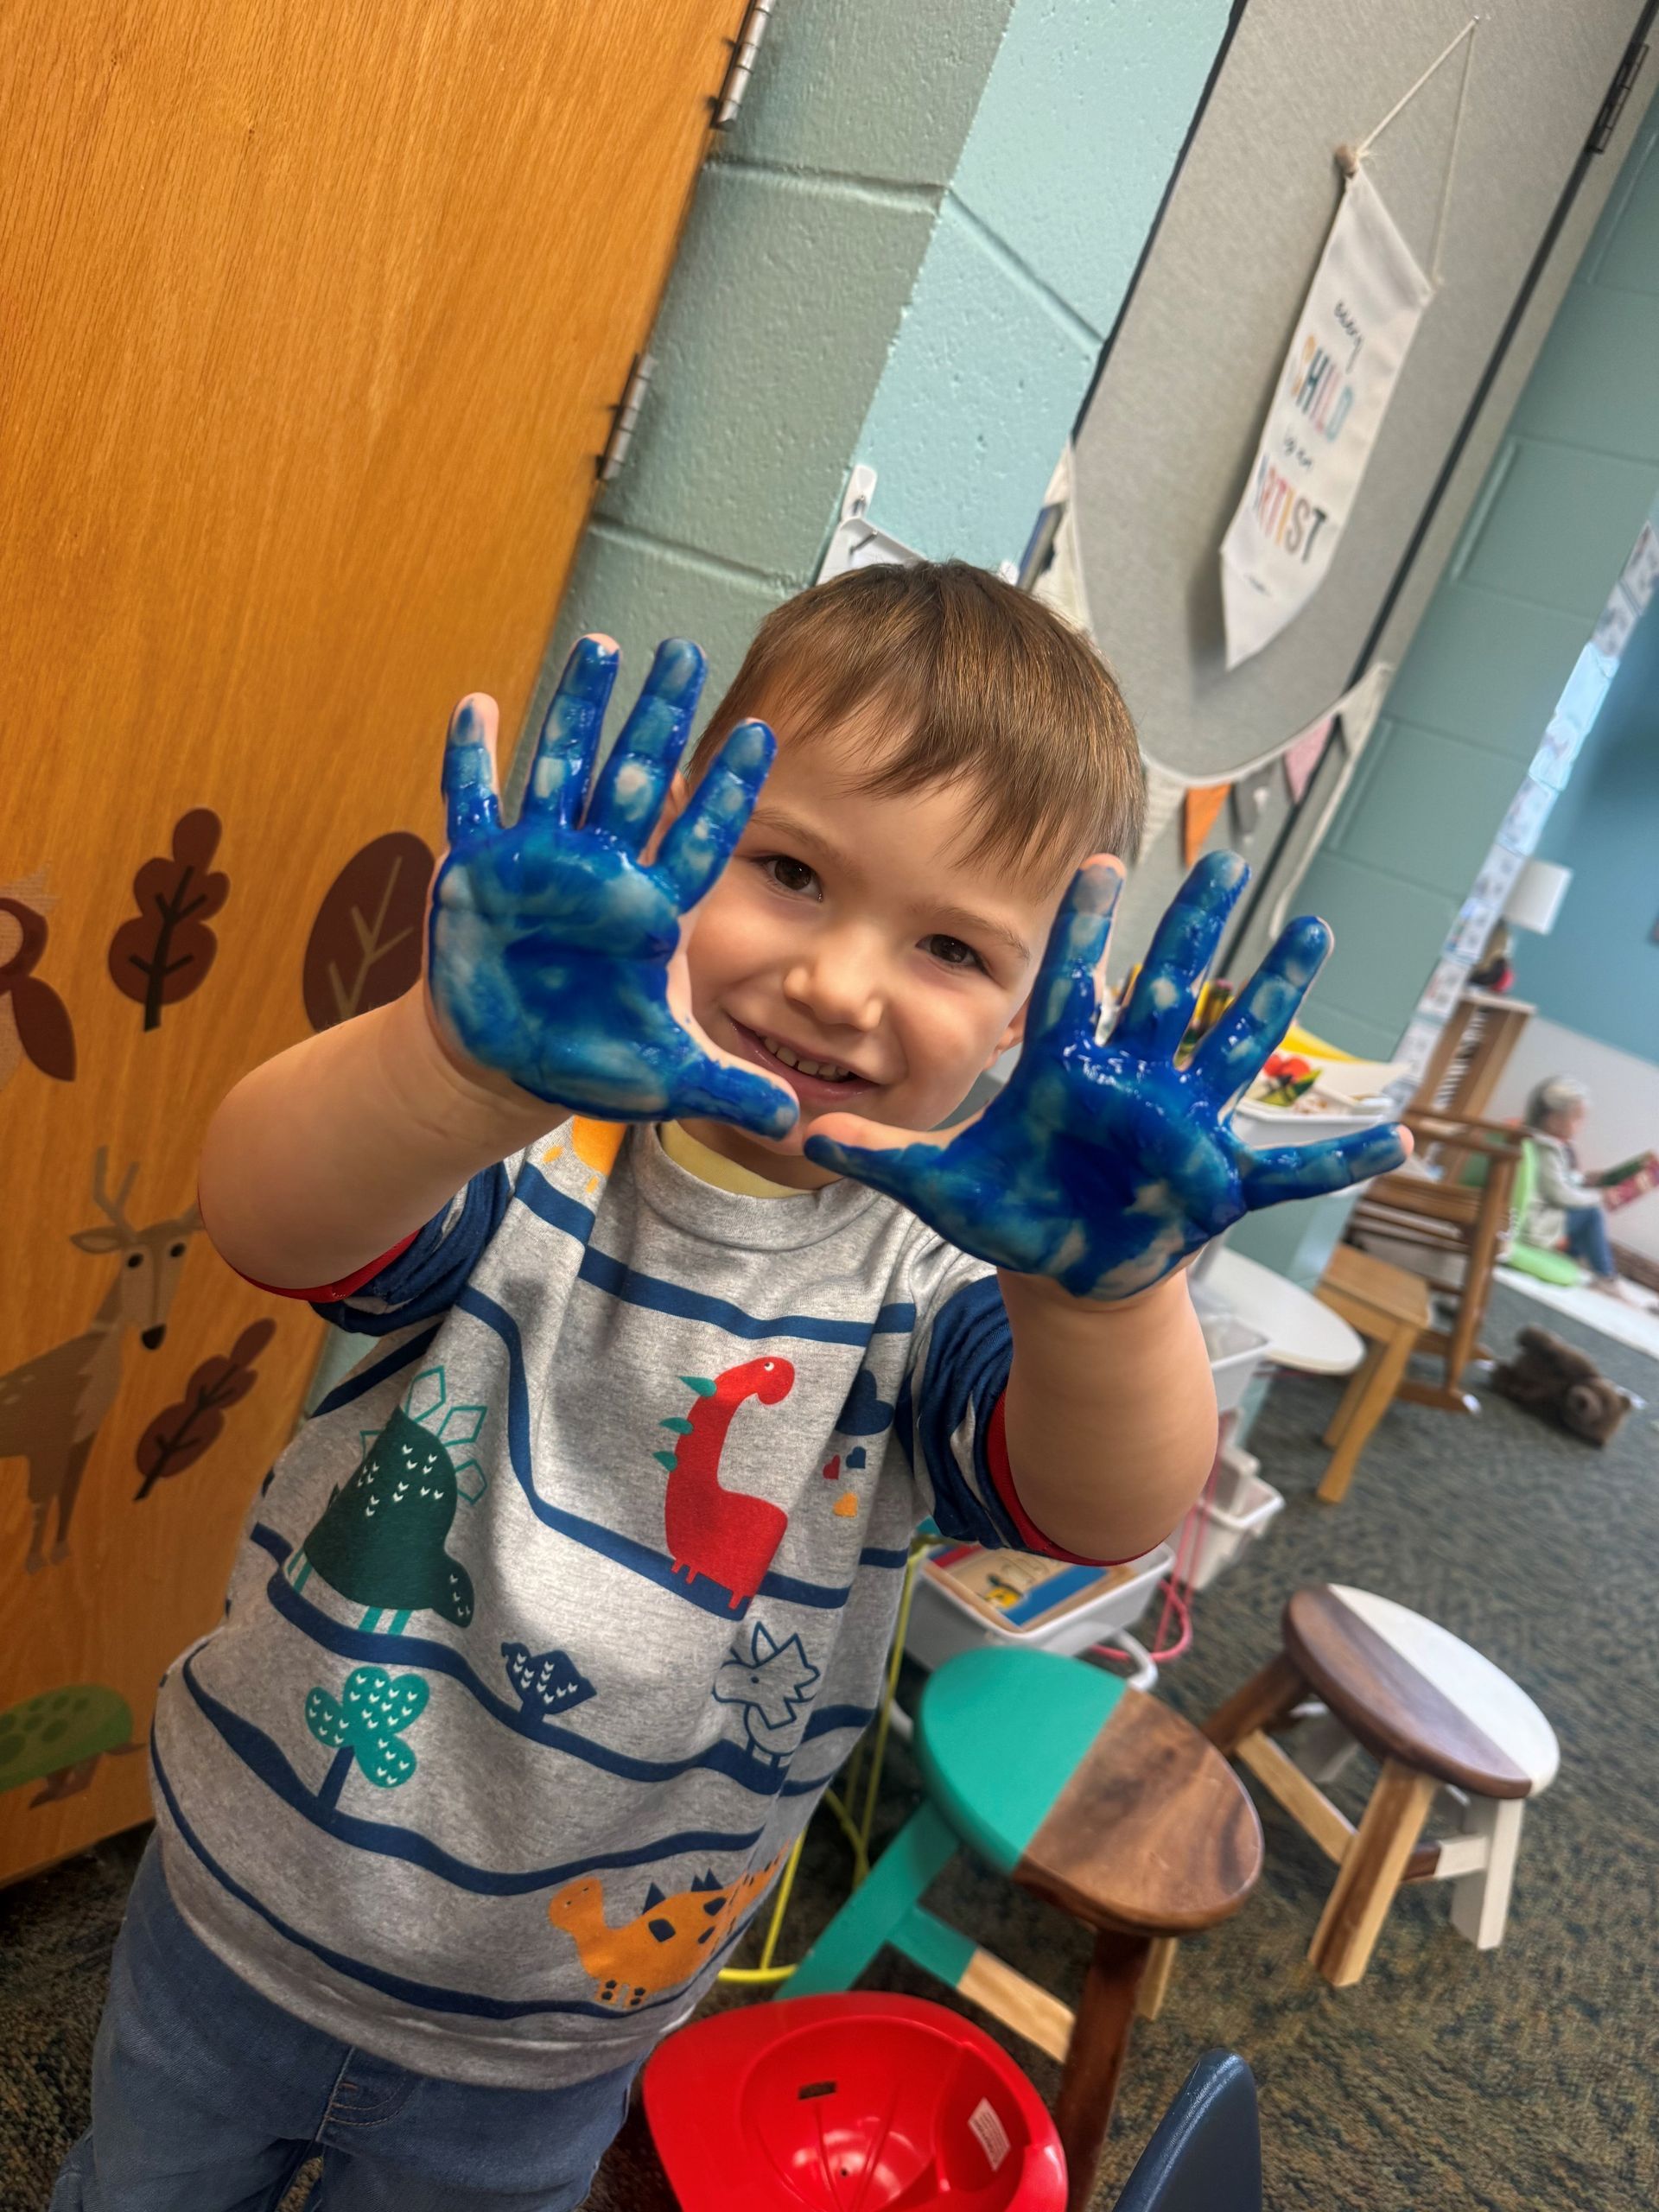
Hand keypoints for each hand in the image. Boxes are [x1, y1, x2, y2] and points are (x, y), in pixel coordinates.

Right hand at [427, 635, 796, 1137]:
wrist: (506, 1064)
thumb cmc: (589, 1060)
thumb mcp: (665, 1079)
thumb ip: (727, 1089)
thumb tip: (795, 1123)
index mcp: (655, 911)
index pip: (702, 839)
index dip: (729, 790)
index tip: (762, 733)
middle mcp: (603, 872)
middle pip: (637, 780)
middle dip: (661, 718)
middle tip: (688, 652)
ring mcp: (540, 863)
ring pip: (562, 769)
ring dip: (578, 710)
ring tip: (601, 646)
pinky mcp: (478, 872)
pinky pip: (474, 804)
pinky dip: (473, 759)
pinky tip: (478, 703)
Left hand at [804, 851, 1407, 1301]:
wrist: (1064, 1260)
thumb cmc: (1011, 1211)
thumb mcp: (945, 1188)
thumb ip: (885, 1157)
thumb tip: (806, 1132)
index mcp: (1068, 1072)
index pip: (1074, 987)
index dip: (1085, 930)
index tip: (1096, 862)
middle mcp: (1134, 1080)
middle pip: (1168, 990)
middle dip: (1193, 928)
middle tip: (1219, 854)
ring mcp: (1184, 1122)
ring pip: (1235, 1046)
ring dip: (1274, 994)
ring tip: (1315, 931)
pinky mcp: (1219, 1178)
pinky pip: (1289, 1168)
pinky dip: (1340, 1158)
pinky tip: (1400, 1135)